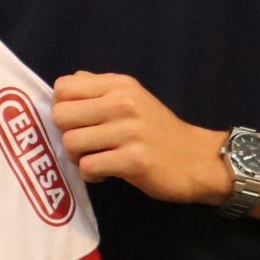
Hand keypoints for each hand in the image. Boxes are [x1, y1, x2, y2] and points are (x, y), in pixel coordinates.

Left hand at [50, 71, 225, 204]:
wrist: (198, 160)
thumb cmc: (158, 129)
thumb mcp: (132, 97)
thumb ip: (98, 88)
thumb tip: (66, 85)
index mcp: (118, 84)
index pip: (63, 87)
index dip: (61, 106)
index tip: (77, 121)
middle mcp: (122, 103)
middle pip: (61, 115)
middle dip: (66, 133)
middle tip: (84, 143)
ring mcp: (129, 131)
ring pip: (71, 142)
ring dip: (78, 157)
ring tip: (96, 158)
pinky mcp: (134, 160)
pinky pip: (88, 167)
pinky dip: (91, 175)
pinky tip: (106, 173)